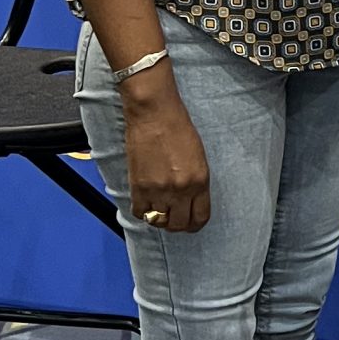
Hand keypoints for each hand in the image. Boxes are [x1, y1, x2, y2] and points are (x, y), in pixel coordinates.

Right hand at [122, 75, 210, 231]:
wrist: (154, 114)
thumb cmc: (178, 128)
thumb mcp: (198, 157)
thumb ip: (195, 182)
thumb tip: (189, 201)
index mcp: (200, 181)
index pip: (200, 218)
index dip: (194, 224)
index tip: (190, 223)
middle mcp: (181, 190)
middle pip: (179, 225)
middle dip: (176, 225)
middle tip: (172, 218)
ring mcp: (158, 190)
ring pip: (158, 222)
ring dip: (158, 218)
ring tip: (158, 209)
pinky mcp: (138, 187)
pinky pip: (139, 213)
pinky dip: (142, 211)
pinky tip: (145, 203)